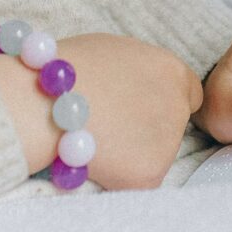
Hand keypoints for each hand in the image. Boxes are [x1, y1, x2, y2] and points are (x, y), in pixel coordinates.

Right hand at [0, 32, 202, 188]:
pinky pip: (138, 180)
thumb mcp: (115, 50)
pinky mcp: (150, 174)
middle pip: (172, 125)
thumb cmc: (68, 70)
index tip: (140, 109)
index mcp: (172, 70)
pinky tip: (96, 161)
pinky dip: (120, 177)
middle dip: (147, 128)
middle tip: (111, 127)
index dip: (164, 101)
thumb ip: (140, 70)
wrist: (42, 104)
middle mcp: (178, 106)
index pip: (189, 93)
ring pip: (155, 154)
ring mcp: (168, 142)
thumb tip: (137, 83)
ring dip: (133, 153)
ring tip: (97, 140)